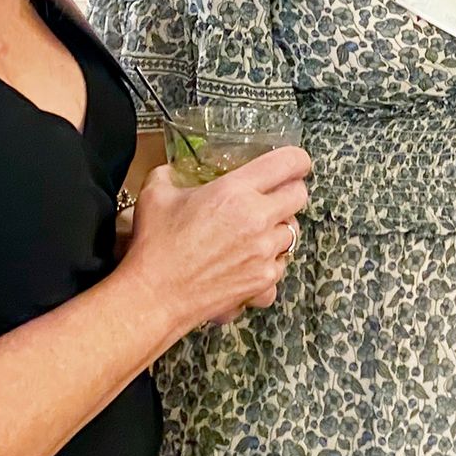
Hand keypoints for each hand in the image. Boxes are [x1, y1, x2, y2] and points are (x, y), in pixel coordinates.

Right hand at [121, 145, 311, 333]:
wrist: (155, 296)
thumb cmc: (155, 245)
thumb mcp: (155, 194)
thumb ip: (170, 173)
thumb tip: (175, 170)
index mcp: (235, 191)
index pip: (289, 163)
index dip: (296, 160)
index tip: (294, 163)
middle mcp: (257, 219)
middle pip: (300, 195)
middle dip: (290, 191)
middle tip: (273, 195)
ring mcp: (264, 252)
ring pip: (293, 232)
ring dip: (279, 228)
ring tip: (258, 230)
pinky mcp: (263, 281)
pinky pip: (282, 265)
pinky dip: (271, 262)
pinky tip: (251, 260)